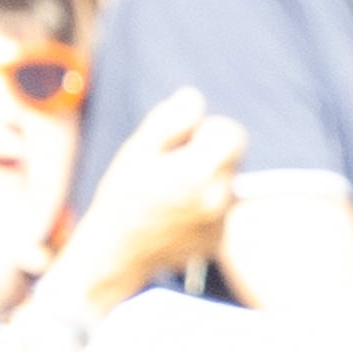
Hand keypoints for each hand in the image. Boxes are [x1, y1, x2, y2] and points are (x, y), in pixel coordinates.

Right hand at [52, 89, 243, 305]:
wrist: (118, 253)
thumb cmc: (122, 197)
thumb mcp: (137, 151)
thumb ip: (169, 121)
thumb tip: (194, 98)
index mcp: (196, 173)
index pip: (232, 133)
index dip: (209, 130)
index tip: (185, 140)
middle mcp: (217, 200)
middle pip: (233, 156)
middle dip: (208, 152)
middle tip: (173, 165)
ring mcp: (222, 223)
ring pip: (228, 182)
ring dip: (206, 178)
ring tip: (171, 192)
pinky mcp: (220, 239)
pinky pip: (223, 208)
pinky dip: (205, 203)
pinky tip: (175, 213)